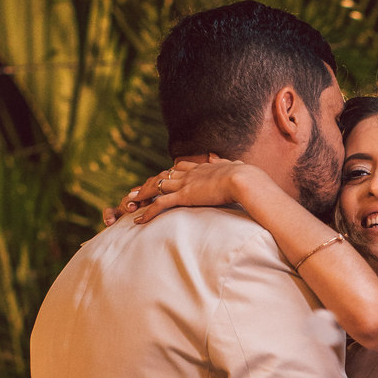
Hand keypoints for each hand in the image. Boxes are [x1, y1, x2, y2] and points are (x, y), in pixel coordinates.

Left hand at [112, 157, 256, 225]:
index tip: (160, 178)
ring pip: (157, 187)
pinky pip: (161, 204)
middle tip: (137, 191)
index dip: (168, 174)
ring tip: (130, 203)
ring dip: (142, 195)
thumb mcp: (235, 166)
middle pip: (163, 176)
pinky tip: (140, 220)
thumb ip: (226, 163)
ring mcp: (186, 184)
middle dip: (149, 184)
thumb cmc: (247, 176)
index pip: (179, 168)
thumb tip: (224, 157)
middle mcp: (190, 173)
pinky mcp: (185, 196)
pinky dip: (149, 212)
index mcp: (202, 168)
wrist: (246, 179)